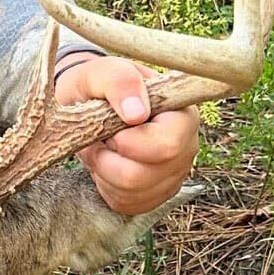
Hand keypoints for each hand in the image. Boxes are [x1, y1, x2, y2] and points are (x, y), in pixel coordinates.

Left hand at [53, 54, 198, 215]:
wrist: (87, 104)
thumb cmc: (98, 86)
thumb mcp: (102, 72)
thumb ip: (120, 81)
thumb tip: (137, 113)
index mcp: (183, 114)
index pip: (168, 144)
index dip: (130, 142)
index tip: (111, 126)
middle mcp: (186, 147)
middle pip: (146, 174)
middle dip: (109, 158)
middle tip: (100, 137)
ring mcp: (173, 174)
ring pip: (132, 191)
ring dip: (103, 170)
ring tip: (100, 146)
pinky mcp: (154, 194)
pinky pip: (125, 202)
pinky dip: (105, 185)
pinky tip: (106, 163)